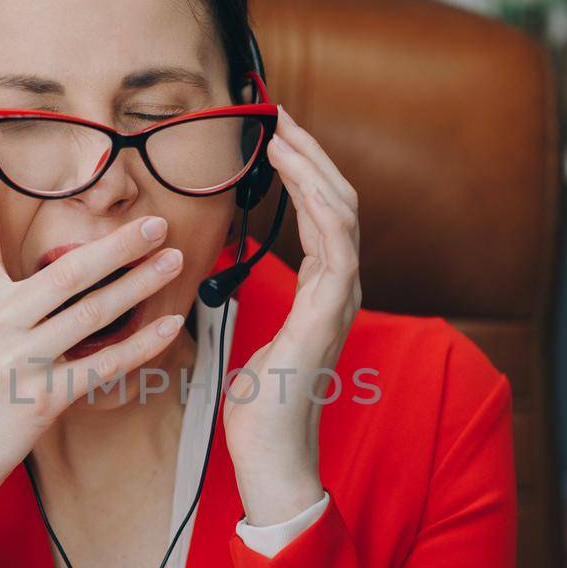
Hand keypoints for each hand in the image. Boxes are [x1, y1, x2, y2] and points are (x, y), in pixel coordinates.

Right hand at [0, 128, 188, 555]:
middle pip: (63, 271)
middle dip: (114, 244)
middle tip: (154, 218)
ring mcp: (20, 361)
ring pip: (90, 313)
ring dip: (137, 284)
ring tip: (173, 258)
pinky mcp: (44, 399)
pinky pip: (101, 366)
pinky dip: (137, 346)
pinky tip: (169, 326)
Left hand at [223, 105, 360, 524]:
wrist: (272, 455)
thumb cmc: (261, 406)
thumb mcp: (251, 337)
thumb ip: (252, 299)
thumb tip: (222, 268)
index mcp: (324, 290)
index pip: (324, 212)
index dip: (304, 169)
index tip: (274, 134)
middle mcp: (341, 288)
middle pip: (340, 199)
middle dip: (311, 152)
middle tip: (278, 112)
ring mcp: (341, 299)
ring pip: (344, 210)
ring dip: (315, 165)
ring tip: (284, 130)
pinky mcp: (330, 312)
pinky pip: (338, 243)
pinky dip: (321, 202)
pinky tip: (298, 174)